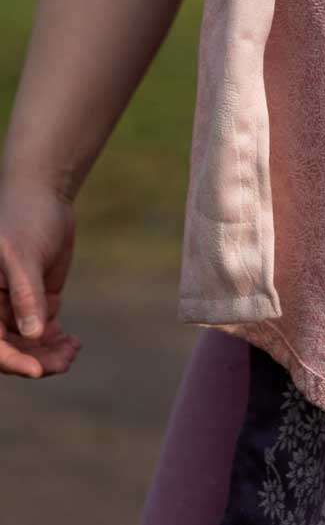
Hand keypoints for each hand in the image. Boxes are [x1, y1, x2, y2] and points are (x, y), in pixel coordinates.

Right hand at [0, 179, 81, 377]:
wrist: (45, 194)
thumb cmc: (24, 218)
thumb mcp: (22, 255)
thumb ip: (26, 294)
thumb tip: (34, 335)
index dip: (10, 359)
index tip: (36, 370)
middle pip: (9, 348)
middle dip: (33, 360)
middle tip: (64, 362)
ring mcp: (15, 307)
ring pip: (27, 345)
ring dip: (47, 355)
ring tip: (72, 352)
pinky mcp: (36, 302)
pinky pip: (43, 333)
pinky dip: (57, 343)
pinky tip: (74, 344)